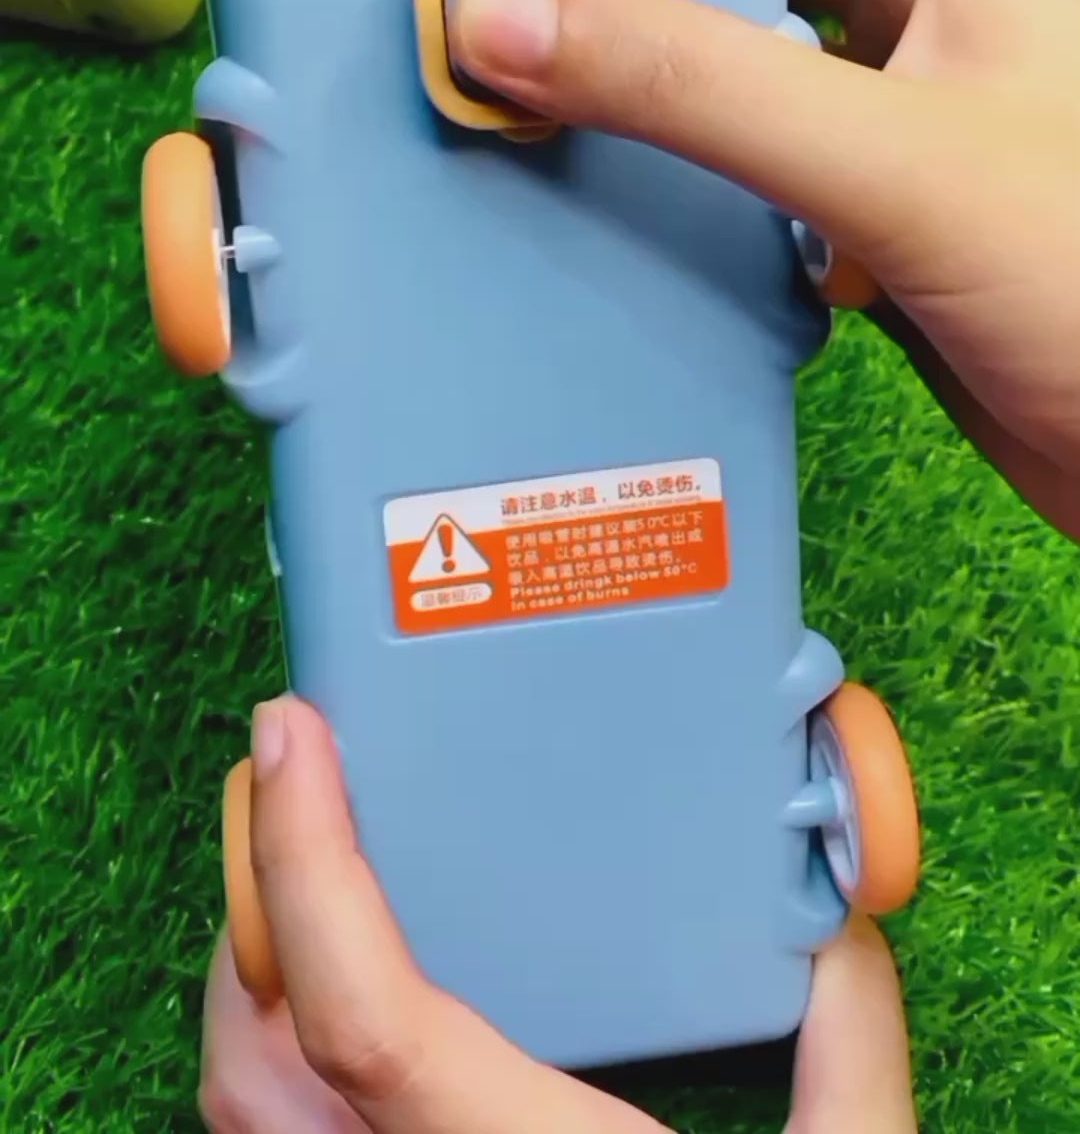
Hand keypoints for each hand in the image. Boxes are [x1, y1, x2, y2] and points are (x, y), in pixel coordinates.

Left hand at [200, 697, 915, 1132]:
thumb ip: (850, 1058)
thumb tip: (838, 925)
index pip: (363, 1015)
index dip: (305, 860)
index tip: (290, 730)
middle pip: (246, 1063)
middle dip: (245, 901)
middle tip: (291, 779)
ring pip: (236, 1119)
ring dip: (245, 980)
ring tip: (301, 873)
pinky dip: (267, 1066)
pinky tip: (328, 1016)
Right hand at [446, 0, 1079, 536]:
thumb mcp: (890, 157)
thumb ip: (704, 86)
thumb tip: (513, 10)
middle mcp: (937, 37)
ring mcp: (915, 139)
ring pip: (774, 56)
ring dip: (682, 43)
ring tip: (561, 28)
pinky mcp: (892, 238)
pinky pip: (773, 167)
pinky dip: (701, 163)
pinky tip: (633, 178)